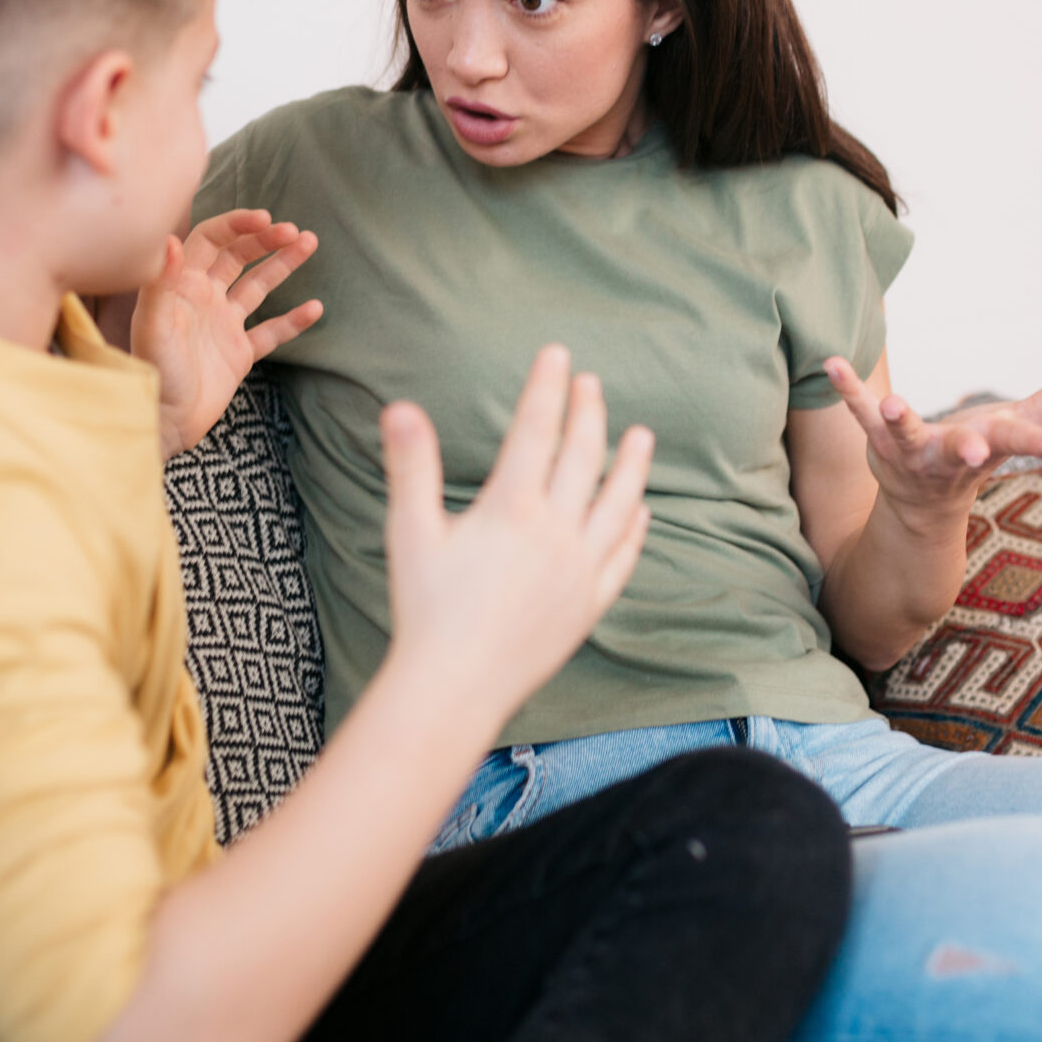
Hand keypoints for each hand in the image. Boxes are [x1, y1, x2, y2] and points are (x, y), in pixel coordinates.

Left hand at [134, 210, 323, 458]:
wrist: (164, 422)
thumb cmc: (153, 374)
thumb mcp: (153, 327)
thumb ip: (160, 284)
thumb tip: (170, 240)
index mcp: (182, 285)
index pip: (212, 241)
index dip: (237, 226)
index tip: (265, 219)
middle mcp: (204, 298)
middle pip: (238, 256)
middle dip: (266, 239)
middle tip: (294, 231)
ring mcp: (224, 324)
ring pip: (258, 285)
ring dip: (283, 264)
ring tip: (309, 243)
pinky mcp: (239, 352)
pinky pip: (271, 331)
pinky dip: (293, 320)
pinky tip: (315, 308)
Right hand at [378, 346, 653, 721]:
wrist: (455, 686)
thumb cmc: (425, 609)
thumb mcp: (410, 531)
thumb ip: (412, 465)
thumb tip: (400, 407)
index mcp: (512, 508)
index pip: (536, 430)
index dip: (547, 388)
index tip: (557, 354)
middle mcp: (557, 533)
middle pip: (582, 457)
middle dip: (588, 413)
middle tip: (592, 382)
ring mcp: (580, 569)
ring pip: (618, 503)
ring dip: (631, 464)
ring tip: (641, 434)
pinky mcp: (590, 604)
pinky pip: (623, 557)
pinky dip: (634, 528)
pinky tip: (640, 511)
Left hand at [821, 358, 1041, 528]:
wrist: (924, 506)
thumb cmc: (980, 452)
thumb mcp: (1021, 425)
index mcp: (990, 447)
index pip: (1019, 445)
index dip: (1039, 446)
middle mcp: (950, 456)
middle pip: (962, 451)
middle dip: (968, 449)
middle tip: (973, 449)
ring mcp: (911, 453)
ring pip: (905, 439)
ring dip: (897, 423)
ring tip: (890, 405)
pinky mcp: (877, 442)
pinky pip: (859, 414)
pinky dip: (847, 390)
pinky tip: (832, 363)